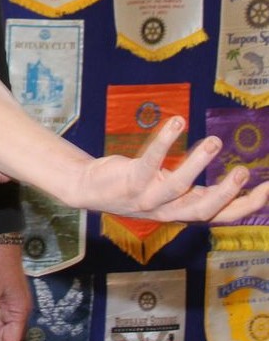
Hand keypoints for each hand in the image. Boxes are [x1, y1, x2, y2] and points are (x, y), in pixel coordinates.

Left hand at [80, 116, 268, 221]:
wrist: (90, 189)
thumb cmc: (136, 186)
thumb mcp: (169, 194)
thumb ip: (194, 192)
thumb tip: (231, 184)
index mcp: (183, 213)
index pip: (221, 216)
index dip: (246, 206)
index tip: (267, 187)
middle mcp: (168, 211)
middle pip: (203, 210)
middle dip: (226, 194)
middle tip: (243, 172)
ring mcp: (148, 200)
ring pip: (178, 187)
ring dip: (198, 164)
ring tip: (215, 141)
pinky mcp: (131, 182)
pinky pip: (150, 162)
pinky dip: (164, 143)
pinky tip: (176, 123)